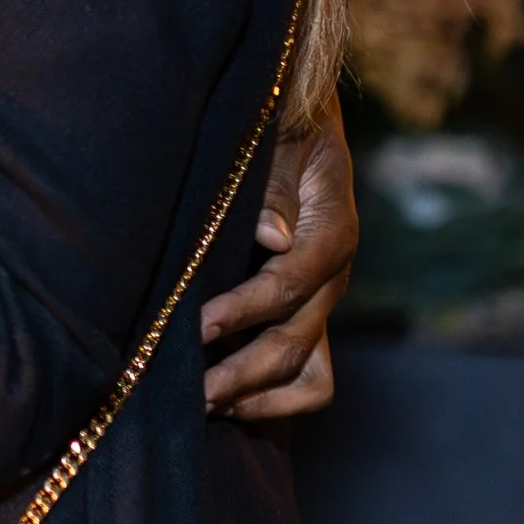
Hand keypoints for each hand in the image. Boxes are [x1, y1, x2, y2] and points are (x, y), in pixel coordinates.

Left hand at [201, 106, 356, 420]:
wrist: (299, 119)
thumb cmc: (281, 121)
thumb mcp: (281, 137)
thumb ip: (275, 185)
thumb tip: (274, 238)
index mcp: (330, 230)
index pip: (291, 283)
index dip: (245, 310)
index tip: (199, 325)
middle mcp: (331, 275)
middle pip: (297, 342)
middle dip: (243, 372)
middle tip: (192, 392)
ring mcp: (320, 302)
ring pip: (308, 374)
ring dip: (259, 396)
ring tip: (206, 404)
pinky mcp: (305, 317)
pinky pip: (307, 376)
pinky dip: (271, 397)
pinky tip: (226, 400)